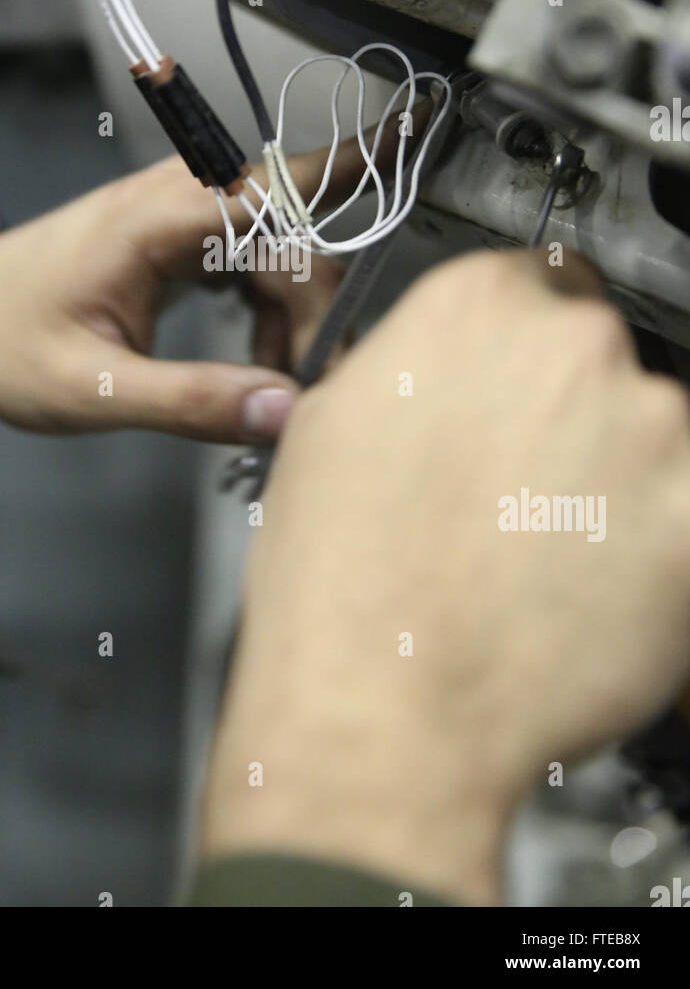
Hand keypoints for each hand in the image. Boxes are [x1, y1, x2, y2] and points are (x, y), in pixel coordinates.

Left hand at [0, 130, 408, 441]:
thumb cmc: (4, 343)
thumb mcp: (91, 390)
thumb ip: (191, 402)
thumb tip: (286, 411)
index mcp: (155, 217)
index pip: (281, 206)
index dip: (339, 229)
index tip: (364, 283)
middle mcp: (177, 195)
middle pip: (293, 227)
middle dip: (319, 307)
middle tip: (318, 386)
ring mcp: (182, 209)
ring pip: (282, 241)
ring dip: (296, 311)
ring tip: (272, 382)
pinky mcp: (183, 232)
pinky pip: (257, 254)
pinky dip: (272, 306)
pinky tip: (257, 357)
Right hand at [202, 249, 689, 902]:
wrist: (383, 709)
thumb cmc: (343, 581)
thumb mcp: (333, 425)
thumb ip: (412, 365)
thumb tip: (443, 371)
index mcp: (475, 303)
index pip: (542, 279)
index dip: (525, 343)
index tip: (522, 383)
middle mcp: (575, 344)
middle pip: (600, 354)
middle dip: (569, 410)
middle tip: (520, 485)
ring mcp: (651, 427)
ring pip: (652, 431)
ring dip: (617, 476)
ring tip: (545, 550)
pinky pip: (685, 508)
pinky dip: (654, 541)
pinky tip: (588, 585)